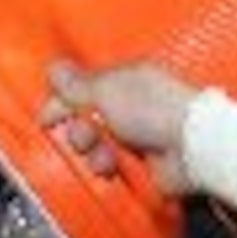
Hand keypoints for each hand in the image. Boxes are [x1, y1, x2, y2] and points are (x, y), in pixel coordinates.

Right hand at [41, 62, 201, 193]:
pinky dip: (109, 169)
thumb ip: (76, 84)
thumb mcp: (106, 90)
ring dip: (94, 154)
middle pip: (85, 123)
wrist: (190, 147)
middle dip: (80, 133)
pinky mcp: (141, 165)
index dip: (61, 105)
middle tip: (88, 136)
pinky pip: (111, 168)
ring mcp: (135, 138)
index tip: (46, 119)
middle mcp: (129, 108)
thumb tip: (53, 68)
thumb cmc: (154, 109)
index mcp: (123, 82)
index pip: (81, 91)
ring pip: (96, 148)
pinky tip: (115, 168)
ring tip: (106, 156)